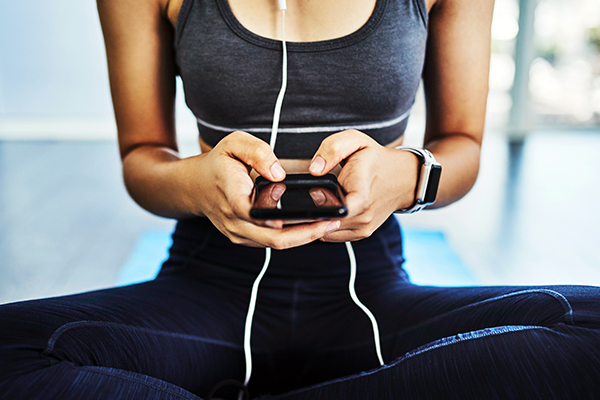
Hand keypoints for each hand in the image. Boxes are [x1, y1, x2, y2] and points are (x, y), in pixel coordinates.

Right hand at [192, 131, 339, 247]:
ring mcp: (238, 234)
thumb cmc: (218, 163)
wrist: (194, 186)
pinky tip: (311, 227)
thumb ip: (258, 152)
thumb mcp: (234, 144)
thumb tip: (279, 174)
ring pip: (275, 244)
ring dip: (302, 237)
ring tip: (328, 224)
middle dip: (307, 234)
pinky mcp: (244, 238)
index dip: (287, 219)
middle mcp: (234, 222)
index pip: (261, 216)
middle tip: (333, 222)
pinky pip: (270, 242)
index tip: (314, 212)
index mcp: (233, 198)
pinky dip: (292, 237)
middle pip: (275, 239)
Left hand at [308, 130, 419, 241]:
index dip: (323, 204)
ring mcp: (363, 227)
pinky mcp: (360, 233)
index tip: (317, 191)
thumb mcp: (355, 141)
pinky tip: (331, 206)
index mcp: (362, 191)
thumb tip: (315, 169)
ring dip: (320, 216)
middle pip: (326, 220)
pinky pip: (332, 234)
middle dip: (315, 208)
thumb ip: (333, 149)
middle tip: (319, 190)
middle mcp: (364, 214)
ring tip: (327, 196)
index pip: (342, 210)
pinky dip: (327, 223)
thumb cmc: (376, 159)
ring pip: (326, 230)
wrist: (403, 179)